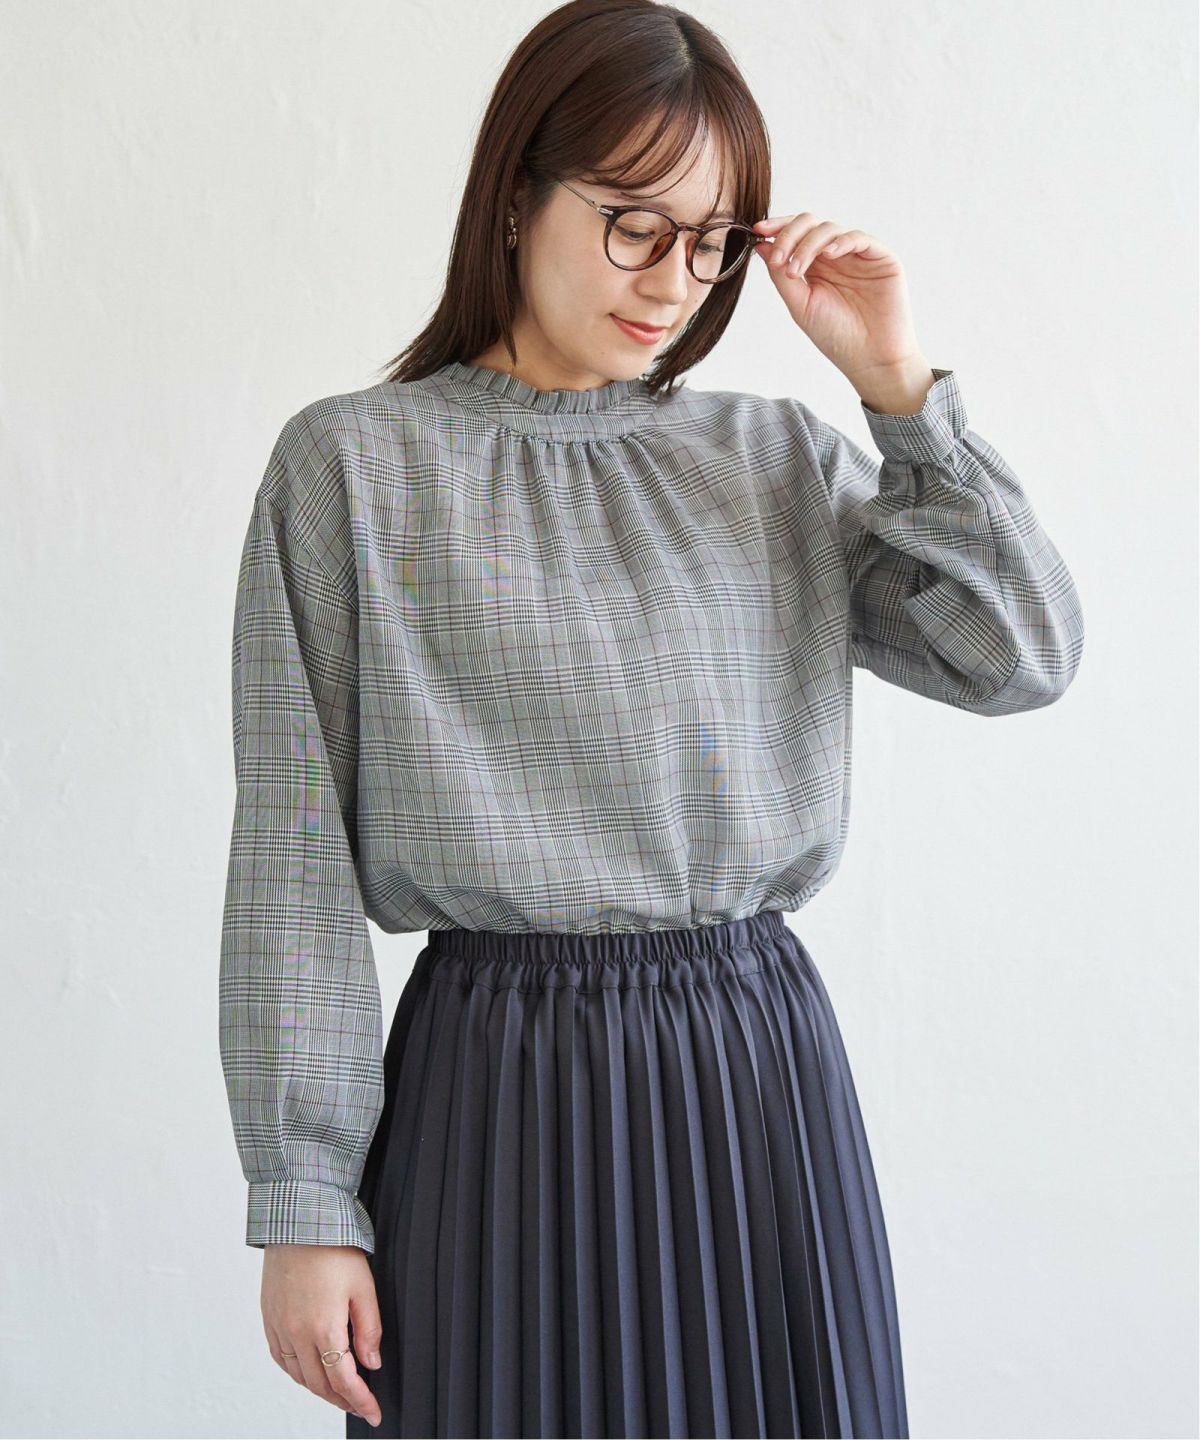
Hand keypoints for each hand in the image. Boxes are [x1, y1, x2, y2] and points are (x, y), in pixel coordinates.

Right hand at [261, 1244, 383, 1427]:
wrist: (298, 1222)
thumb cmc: (334, 1249)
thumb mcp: (364, 1287)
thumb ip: (369, 1329)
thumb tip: (372, 1365)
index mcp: (323, 1328)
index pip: (344, 1381)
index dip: (360, 1401)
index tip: (375, 1413)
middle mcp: (296, 1334)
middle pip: (320, 1385)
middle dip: (343, 1400)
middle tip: (361, 1406)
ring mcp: (279, 1327)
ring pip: (299, 1376)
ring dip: (320, 1390)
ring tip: (340, 1393)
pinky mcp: (269, 1318)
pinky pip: (281, 1359)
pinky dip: (297, 1374)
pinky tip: (310, 1373)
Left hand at [751, 212, 926, 389]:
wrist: (870, 358)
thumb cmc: (836, 336)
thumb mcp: (800, 305)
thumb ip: (781, 275)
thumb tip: (761, 245)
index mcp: (815, 265)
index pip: (795, 235)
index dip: (777, 228)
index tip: (757, 230)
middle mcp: (835, 256)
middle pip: (810, 224)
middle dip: (789, 235)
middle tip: (778, 258)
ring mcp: (857, 255)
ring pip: (830, 228)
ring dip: (808, 244)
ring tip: (796, 269)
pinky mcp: (881, 257)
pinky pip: (859, 238)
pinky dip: (841, 241)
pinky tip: (829, 255)